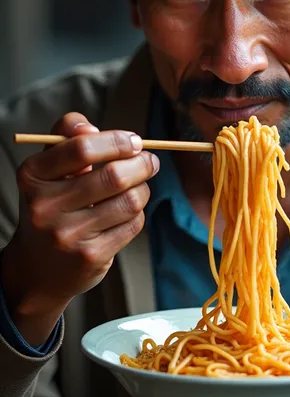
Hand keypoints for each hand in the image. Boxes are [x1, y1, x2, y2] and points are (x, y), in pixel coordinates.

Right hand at [1, 112, 158, 344]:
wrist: (37, 268)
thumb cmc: (52, 204)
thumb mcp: (48, 168)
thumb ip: (67, 136)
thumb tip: (90, 128)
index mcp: (33, 175)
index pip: (82, 147)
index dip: (117, 140)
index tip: (135, 141)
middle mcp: (45, 206)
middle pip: (113, 175)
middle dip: (142, 164)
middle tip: (150, 161)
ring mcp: (66, 235)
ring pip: (129, 200)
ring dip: (142, 189)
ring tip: (138, 186)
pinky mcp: (89, 256)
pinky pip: (133, 224)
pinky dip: (137, 213)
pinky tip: (125, 213)